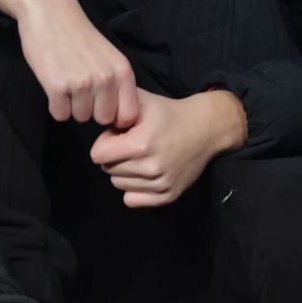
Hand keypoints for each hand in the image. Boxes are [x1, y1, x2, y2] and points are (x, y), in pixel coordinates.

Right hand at [0, 0, 138, 126]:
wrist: (49, 11)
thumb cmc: (78, 35)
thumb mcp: (110, 55)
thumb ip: (118, 82)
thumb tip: (120, 118)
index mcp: (122, 71)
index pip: (128, 114)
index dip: (115, 114)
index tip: (102, 104)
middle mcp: (106, 79)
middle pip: (102, 119)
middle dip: (91, 109)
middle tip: (80, 87)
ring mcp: (82, 83)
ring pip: (80, 117)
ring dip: (71, 105)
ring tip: (66, 79)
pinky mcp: (57, 87)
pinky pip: (59, 114)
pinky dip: (55, 104)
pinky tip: (54, 84)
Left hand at [89, 89, 246, 207]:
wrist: (205, 129)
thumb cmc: (168, 113)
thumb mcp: (141, 101)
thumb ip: (115, 106)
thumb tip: (96, 117)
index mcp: (141, 144)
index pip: (98, 155)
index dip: (104, 142)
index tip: (117, 135)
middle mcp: (151, 167)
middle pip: (107, 170)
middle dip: (113, 156)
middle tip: (130, 144)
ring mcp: (161, 184)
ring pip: (118, 185)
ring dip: (123, 172)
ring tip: (139, 156)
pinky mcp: (168, 195)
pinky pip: (132, 200)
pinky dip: (133, 189)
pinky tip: (143, 174)